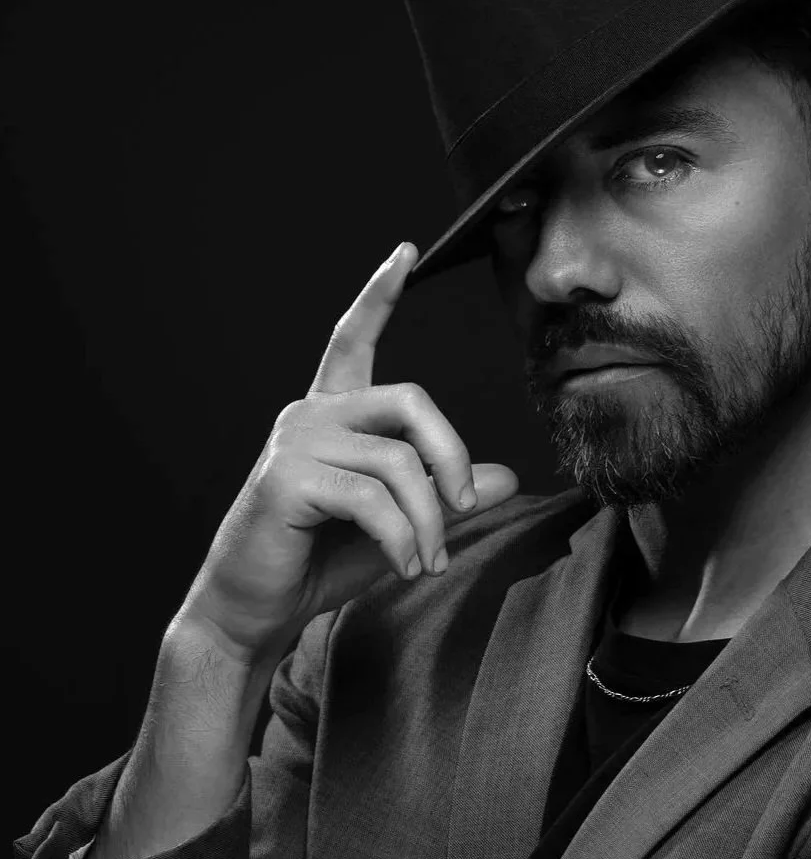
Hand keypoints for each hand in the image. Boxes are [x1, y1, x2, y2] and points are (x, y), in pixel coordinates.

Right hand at [176, 241, 519, 666]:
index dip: (380, 294)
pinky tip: (406, 564)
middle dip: (452, 456)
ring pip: (399, 463)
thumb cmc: (321, 561)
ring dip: (429, 521)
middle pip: (410, 400)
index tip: (408, 250)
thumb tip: (507, 477)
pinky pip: (372, 498)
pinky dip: (403, 537)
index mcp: (333, 413)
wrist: (255, 608)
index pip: (355, 337)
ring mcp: (295, 442)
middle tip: (468, 508)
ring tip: (429, 562)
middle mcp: (311, 414)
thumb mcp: (400, 525)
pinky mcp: (287, 478)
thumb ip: (444, 497)